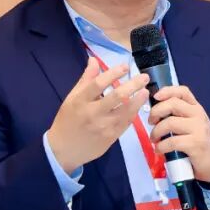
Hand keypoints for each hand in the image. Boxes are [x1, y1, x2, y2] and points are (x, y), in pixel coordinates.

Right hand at [47, 57, 149, 172]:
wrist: (64, 149)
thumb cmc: (67, 120)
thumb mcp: (72, 98)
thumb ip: (86, 80)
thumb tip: (94, 60)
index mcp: (80, 101)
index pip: (99, 83)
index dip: (113, 73)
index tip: (125, 66)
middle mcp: (93, 113)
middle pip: (117, 96)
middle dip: (133, 85)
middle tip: (144, 77)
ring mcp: (103, 127)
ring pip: (126, 111)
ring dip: (138, 100)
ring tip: (145, 91)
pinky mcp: (111, 137)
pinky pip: (126, 123)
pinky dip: (133, 113)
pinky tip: (138, 106)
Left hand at [148, 85, 209, 182]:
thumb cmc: (197, 142)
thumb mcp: (191, 124)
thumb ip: (178, 115)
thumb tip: (155, 110)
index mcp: (196, 108)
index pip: (183, 92)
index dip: (167, 91)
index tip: (155, 97)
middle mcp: (199, 115)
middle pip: (173, 104)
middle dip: (156, 112)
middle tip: (151, 122)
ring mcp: (198, 129)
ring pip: (170, 123)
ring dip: (156, 132)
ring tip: (154, 139)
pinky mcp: (195, 144)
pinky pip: (172, 141)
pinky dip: (161, 146)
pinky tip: (159, 150)